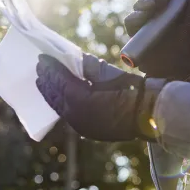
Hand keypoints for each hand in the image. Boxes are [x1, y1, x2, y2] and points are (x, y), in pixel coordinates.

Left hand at [35, 53, 163, 141]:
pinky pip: (69, 116)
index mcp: (81, 100)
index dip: (51, 70)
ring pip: (60, 108)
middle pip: (56, 95)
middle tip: (39, 66)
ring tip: (42, 80)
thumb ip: (90, 67)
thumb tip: (76, 58)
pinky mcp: (89, 131)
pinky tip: (59, 97)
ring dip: (51, 93)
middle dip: (47, 81)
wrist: (151, 115)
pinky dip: (62, 104)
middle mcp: (78, 115)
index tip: (43, 58)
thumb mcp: (110, 75)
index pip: (60, 82)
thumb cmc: (134, 91)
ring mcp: (83, 125)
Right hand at [124, 0, 189, 79]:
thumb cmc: (181, 48)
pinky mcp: (135, 33)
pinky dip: (135, 17)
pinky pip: (131, 21)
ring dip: (145, 2)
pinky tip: (141, 18)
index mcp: (170, 8)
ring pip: (140, 6)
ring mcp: (145, 22)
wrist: (171, 70)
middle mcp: (156, 12)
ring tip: (152, 4)